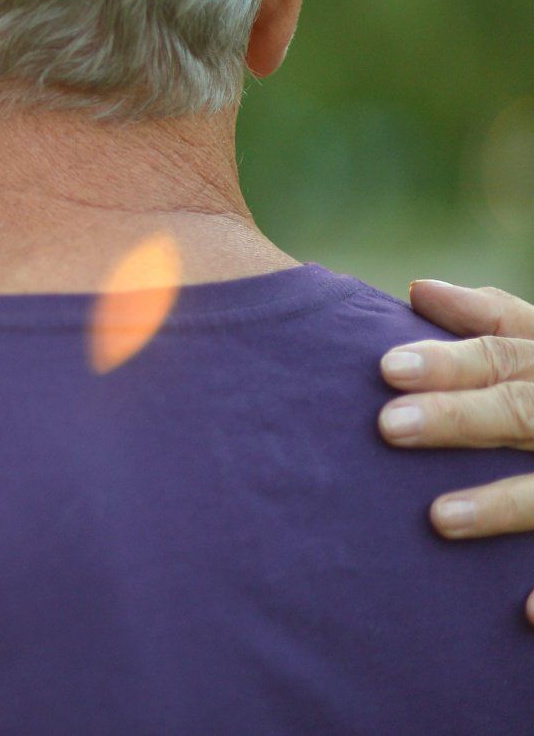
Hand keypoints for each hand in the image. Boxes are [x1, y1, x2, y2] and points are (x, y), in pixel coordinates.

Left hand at [377, 279, 533, 625]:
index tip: (385, 367)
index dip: (450, 358)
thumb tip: (420, 292)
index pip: (505, 350)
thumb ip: (496, 321)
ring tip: (437, 519)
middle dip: (461, 417)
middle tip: (388, 427)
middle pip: (523, 409)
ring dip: (503, 504)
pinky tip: (526, 612)